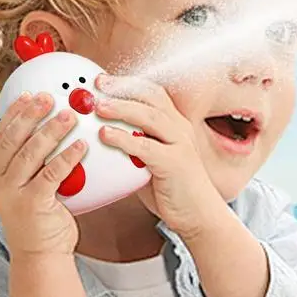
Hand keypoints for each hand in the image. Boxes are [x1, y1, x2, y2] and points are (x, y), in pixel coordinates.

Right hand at [0, 92, 86, 256]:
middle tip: (49, 97)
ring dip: (51, 131)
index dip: (14, 114)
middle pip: (13, 140)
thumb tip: (52, 133)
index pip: (1, 136)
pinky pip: (51, 175)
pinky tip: (81, 146)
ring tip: (69, 115)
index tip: (28, 95)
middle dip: (31, 115)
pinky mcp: (32, 204)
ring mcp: (13, 193)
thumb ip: (34, 164)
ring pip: (31, 154)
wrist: (41, 255)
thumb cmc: (41, 219)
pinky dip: (67, 157)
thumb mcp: (29, 187)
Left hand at [95, 75, 225, 239]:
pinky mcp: (175, 163)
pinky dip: (124, 138)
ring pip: (150, 116)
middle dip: (122, 87)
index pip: (153, 94)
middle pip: (151, 97)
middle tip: (97, 84)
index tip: (103, 80)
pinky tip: (106, 135)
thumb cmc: (173, 190)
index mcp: (175, 125)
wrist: (200, 216)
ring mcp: (180, 145)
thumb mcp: (151, 162)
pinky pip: (146, 146)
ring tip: (98, 106)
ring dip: (122, 108)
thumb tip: (102, 138)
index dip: (128, 83)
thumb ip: (133, 147)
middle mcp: (180, 129)